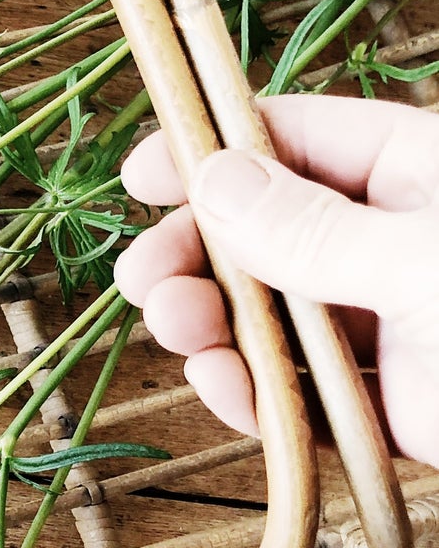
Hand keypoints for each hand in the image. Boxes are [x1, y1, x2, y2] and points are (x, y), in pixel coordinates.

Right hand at [114, 94, 438, 467]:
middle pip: (267, 232)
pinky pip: (301, 395)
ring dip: (214, 328)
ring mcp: (389, 327)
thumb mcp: (425, 263)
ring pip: (272, 316)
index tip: (138, 177)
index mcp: (420, 175)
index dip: (214, 151)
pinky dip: (256, 397)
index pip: (299, 139)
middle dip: (196, 257)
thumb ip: (318, 230)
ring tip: (184, 339)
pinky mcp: (388, 408)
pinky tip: (229, 393)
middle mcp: (392, 243)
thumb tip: (216, 181)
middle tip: (143, 281)